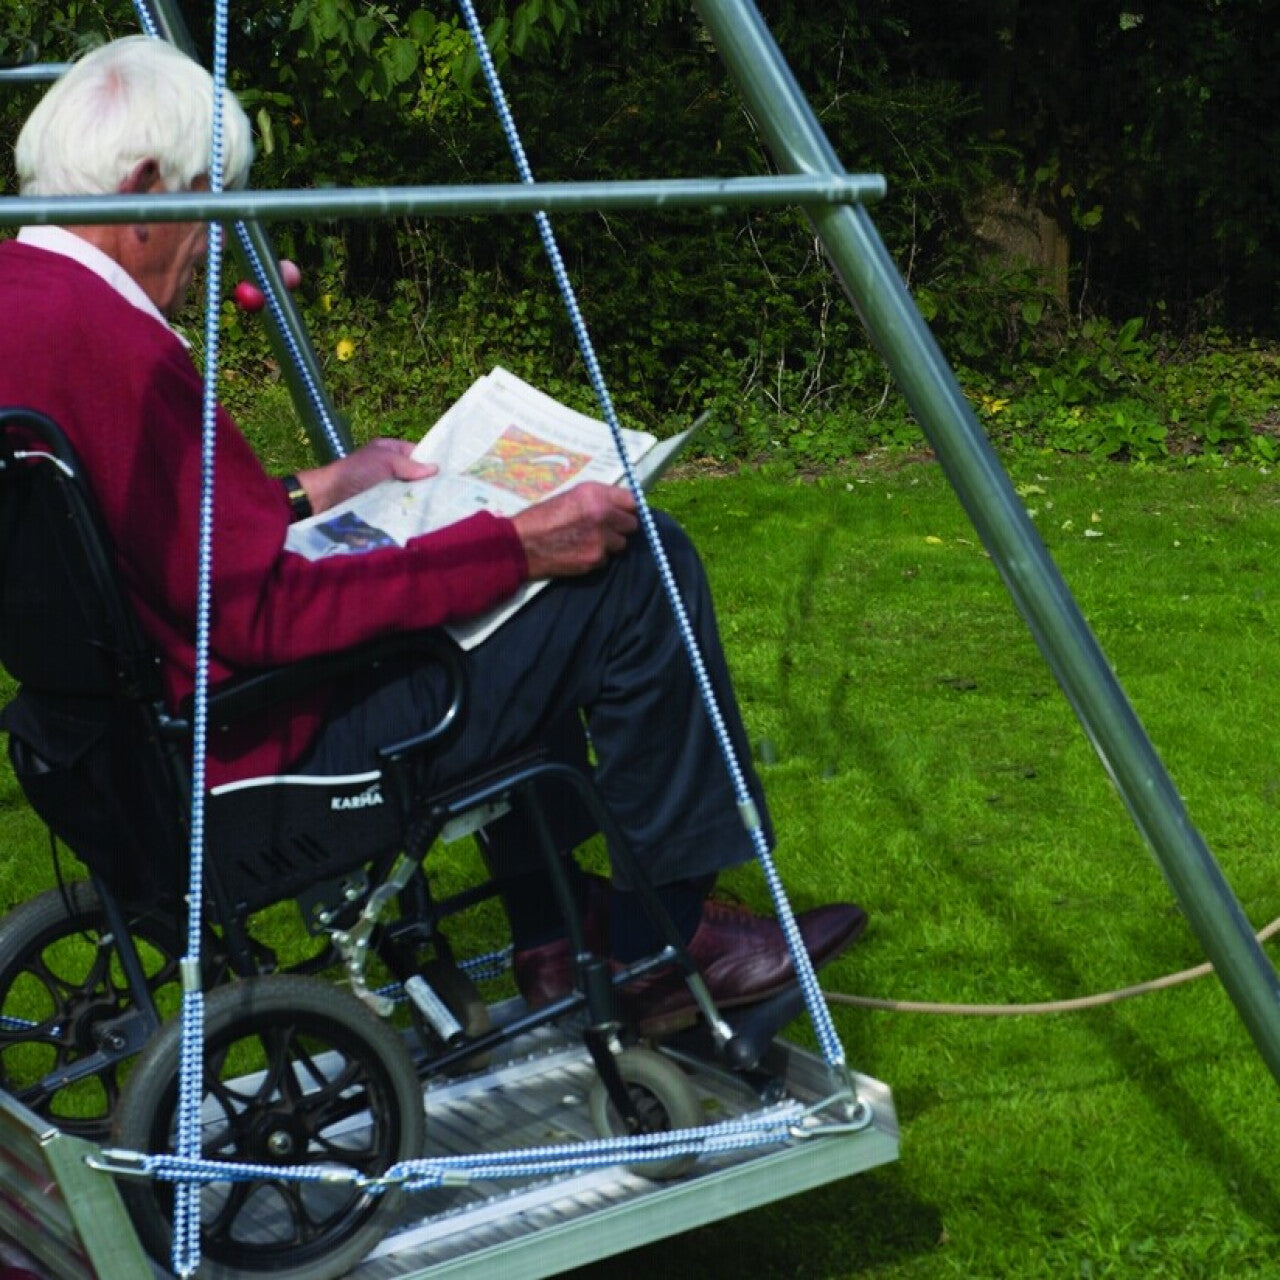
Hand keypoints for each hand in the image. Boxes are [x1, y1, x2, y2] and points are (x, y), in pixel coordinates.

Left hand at [296, 439, 436, 513]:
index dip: (431, 460)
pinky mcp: (381, 504)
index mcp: (388, 450)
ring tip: (439, 504)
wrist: (328, 496)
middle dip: (427, 482)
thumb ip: (410, 464)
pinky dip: (408, 508)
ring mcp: (384, 486)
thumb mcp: (385, 460)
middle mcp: (388, 467)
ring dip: (418, 497)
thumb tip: (435, 469)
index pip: (417, 452)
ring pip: (408, 490)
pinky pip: (399, 504)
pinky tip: (421, 514)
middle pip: (414, 474)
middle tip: (449, 491)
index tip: (450, 471)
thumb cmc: (355, 472)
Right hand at [512, 483, 637, 578]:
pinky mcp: (596, 560)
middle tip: (605, 527)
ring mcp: (601, 540)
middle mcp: (602, 515)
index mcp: (596, 494)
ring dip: (610, 543)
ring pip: (621, 543)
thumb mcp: (572, 496)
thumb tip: (622, 505)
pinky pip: (607, 558)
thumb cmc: (543, 517)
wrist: (522, 544)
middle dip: (621, 526)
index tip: (624, 511)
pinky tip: (580, 550)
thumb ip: (599, 498)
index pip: (633, 501)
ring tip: (589, 539)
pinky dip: (597, 556)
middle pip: (632, 524)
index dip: (628, 508)